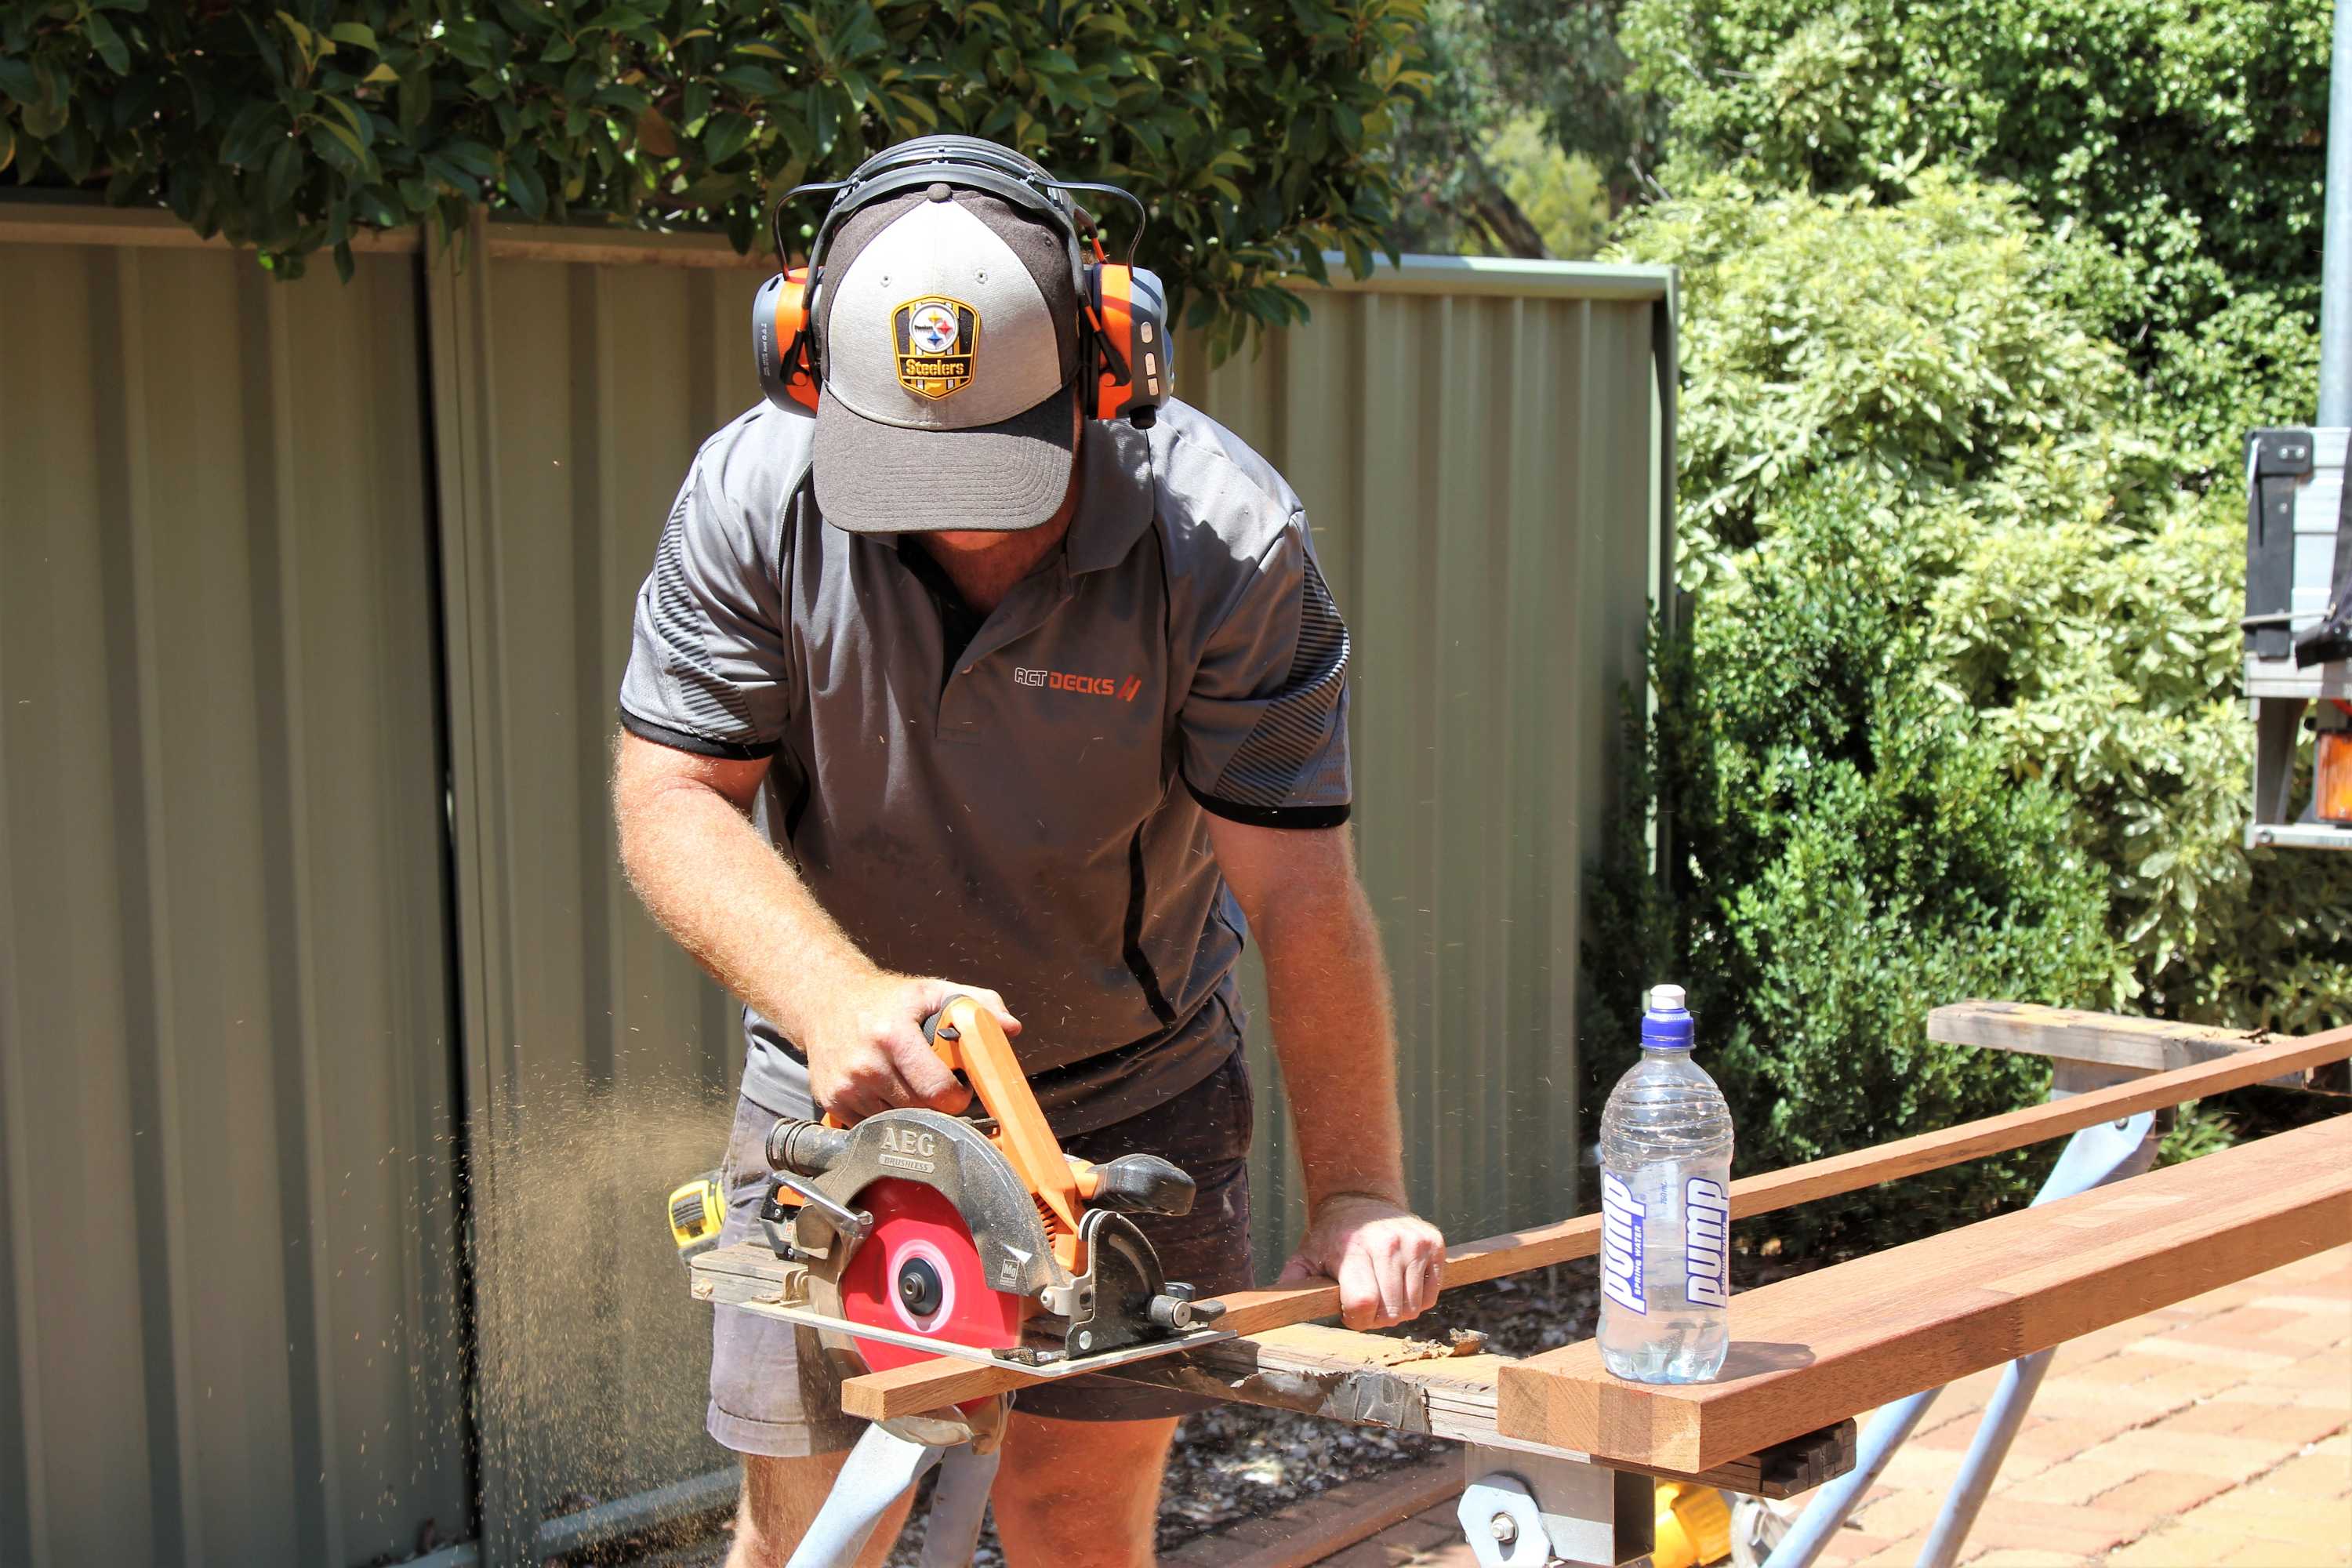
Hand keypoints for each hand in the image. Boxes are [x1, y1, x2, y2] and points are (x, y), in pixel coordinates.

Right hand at [803, 973, 1018, 1122]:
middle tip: (936, 1086)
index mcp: (893, 1035)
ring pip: (897, 1121)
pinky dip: (884, 1115)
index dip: (957, 1095)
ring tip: (909, 1084)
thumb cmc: (885, 998)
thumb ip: (977, 1004)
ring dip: (909, 1110)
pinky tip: (885, 1090)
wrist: (826, 999)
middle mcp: (866, 1063)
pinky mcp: (831, 1100)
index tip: (959, 1088)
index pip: (937, 1091)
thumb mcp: (931, 992)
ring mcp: (846, 1085)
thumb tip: (1009, 1028)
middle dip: (936, 1104)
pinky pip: (871, 1126)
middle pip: (920, 1110)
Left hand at [1276, 1192, 1446, 1329]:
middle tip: (1366, 1303)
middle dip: (1376, 1318)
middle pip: (1391, 1313)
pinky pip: (1432, 1296)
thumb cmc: (1332, 1235)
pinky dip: (1417, 1299)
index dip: (1357, 1320)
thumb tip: (1273, 1305)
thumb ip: (1293, 1280)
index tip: (1350, 1312)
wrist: (1362, 1199)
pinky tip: (1400, 1284)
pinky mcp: (1435, 1243)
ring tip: (1382, 1292)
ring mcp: (1415, 1243)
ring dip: (1397, 1310)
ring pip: (1414, 1308)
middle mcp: (1388, 1244)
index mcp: (1354, 1250)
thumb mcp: (1306, 1254)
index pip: (1363, 1304)